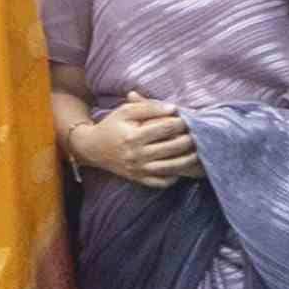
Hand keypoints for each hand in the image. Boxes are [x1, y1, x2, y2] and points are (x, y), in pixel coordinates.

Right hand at [74, 96, 200, 186]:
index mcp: (132, 137)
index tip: (186, 118)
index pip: (165, 128)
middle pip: (172, 147)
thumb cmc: (112, 126)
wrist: (92, 148)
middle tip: (196, 133)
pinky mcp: (139, 179)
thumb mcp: (125, 111)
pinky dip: (174, 176)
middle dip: (189, 139)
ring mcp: (138, 169)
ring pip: (171, 167)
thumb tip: (174, 109)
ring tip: (196, 151)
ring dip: (188, 159)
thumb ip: (149, 106)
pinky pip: (162, 182)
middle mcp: (136, 155)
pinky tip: (180, 167)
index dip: (180, 122)